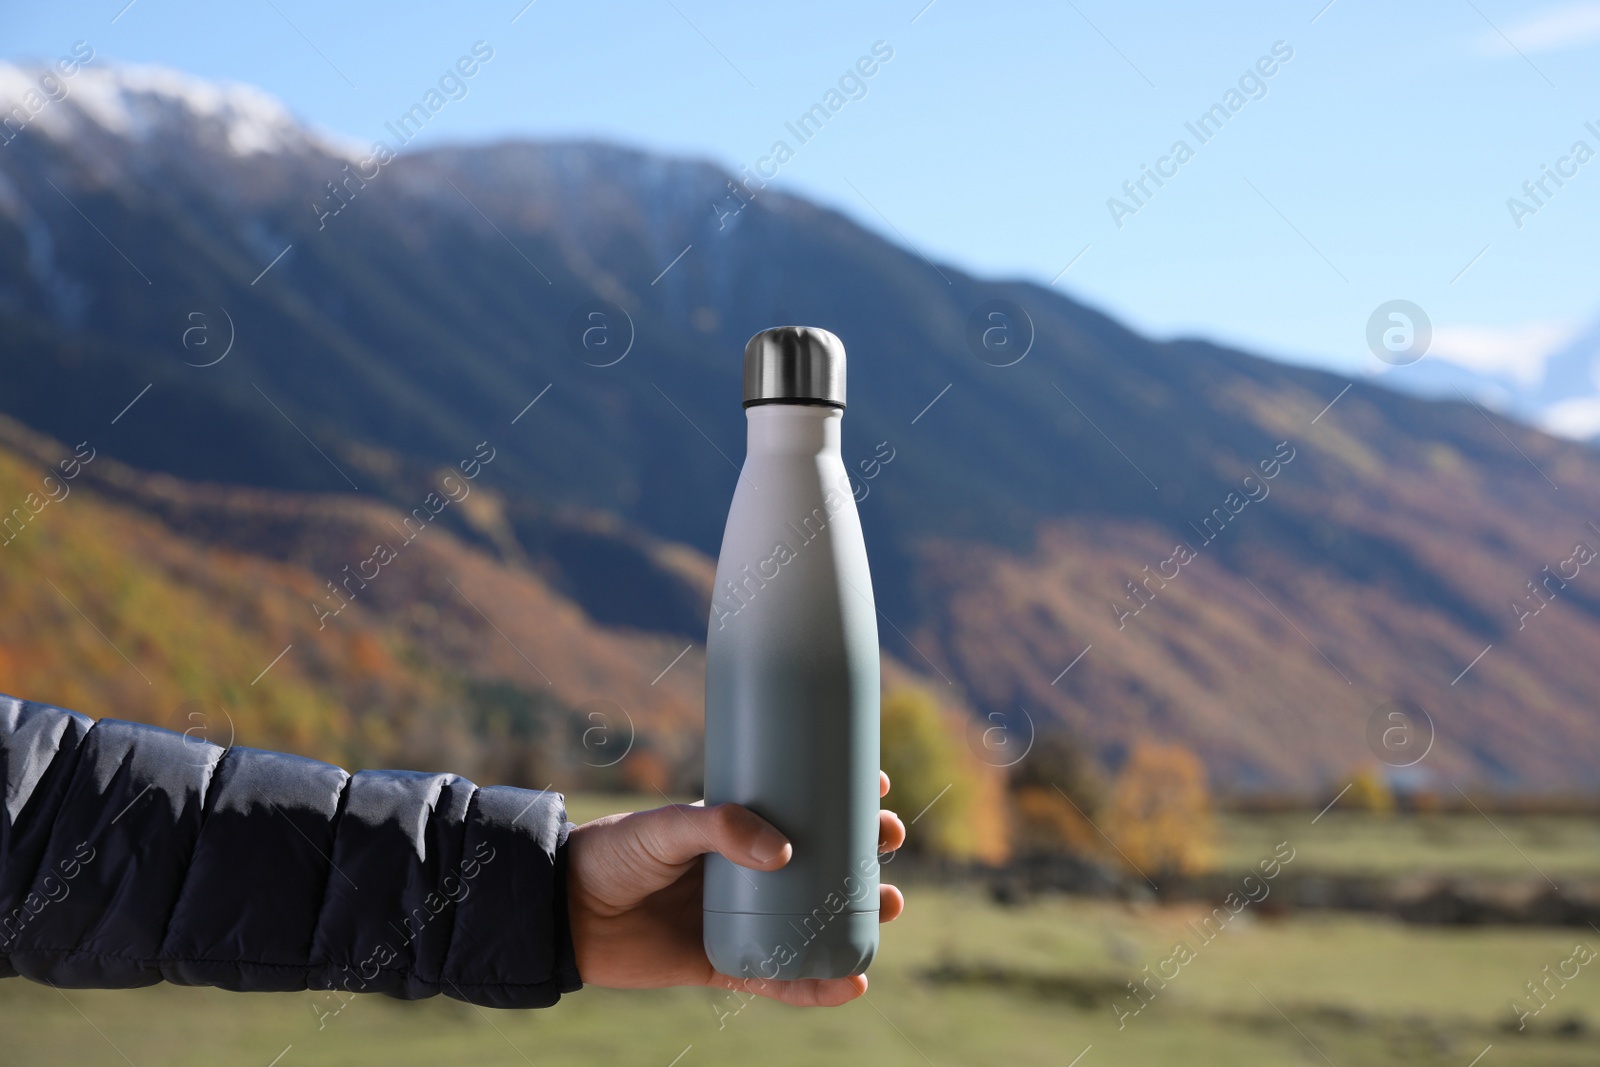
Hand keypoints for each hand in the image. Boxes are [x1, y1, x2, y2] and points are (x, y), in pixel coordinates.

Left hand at [566, 771, 906, 1006]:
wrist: (565, 913)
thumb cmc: (612, 854)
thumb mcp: (666, 827)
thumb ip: (719, 829)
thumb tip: (783, 852)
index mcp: (736, 829)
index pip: (802, 807)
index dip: (843, 797)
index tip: (878, 784)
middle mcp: (746, 872)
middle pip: (822, 864)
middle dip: (865, 854)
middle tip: (888, 841)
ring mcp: (741, 919)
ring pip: (814, 921)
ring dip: (859, 918)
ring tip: (891, 906)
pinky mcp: (726, 964)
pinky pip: (781, 979)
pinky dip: (818, 985)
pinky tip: (853, 983)